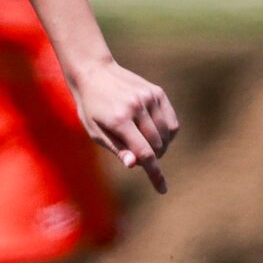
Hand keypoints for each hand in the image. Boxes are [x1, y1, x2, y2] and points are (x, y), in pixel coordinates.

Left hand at [67, 53, 180, 192]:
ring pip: (167, 135)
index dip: (154, 173)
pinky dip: (167, 134)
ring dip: (161, 147)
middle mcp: (137, 107)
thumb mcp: (95, 132)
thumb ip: (117, 148)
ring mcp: (150, 98)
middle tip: (139, 158)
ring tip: (145, 146)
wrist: (95, 73)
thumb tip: (134, 165)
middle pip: (157, 145)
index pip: (144, 153)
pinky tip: (155, 135)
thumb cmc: (91, 108)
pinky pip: (171, 122)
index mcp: (119, 120)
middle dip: (152, 158)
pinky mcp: (158, 93)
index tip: (162, 189)